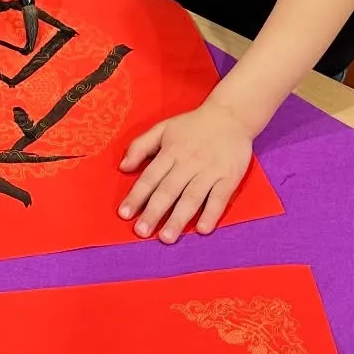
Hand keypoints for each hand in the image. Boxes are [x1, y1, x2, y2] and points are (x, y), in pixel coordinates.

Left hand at [118, 100, 253, 242]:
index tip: (124, 214)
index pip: (150, 177)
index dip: (137, 196)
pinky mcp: (229, 177)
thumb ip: (140, 146)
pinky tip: (203, 229)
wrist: (231, 115)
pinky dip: (212, 213)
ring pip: (192, 197)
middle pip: (168, 190)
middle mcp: (188, 163)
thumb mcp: (163, 128)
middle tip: (141, 232)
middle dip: (154, 212)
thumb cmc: (193, 125)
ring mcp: (209, 171)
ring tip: (166, 238)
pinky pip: (220, 198)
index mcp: (171, 152)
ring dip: (179, 218)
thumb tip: (123, 167)